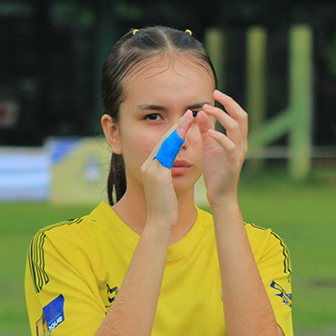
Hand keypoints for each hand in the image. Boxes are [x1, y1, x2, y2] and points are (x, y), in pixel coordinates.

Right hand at [139, 110, 194, 226]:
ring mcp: (151, 169)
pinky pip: (167, 154)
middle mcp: (147, 165)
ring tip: (188, 118)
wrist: (160, 222)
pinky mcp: (157, 175)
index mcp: (149, 166)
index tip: (184, 121)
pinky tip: (184, 134)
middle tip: (187, 113)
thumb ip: (168, 172)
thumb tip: (174, 164)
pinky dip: (176, 142)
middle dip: (175, 126)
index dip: (173, 131)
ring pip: (164, 143)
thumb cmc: (166, 206)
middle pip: (162, 140)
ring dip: (177, 129)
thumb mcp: (166, 185)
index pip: (162, 144)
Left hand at [197, 90, 248, 205]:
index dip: (228, 102)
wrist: (220, 195)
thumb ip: (206, 131)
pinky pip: (229, 146)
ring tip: (206, 110)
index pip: (237, 115)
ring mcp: (238, 153)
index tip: (215, 93)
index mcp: (237, 139)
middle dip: (229, 103)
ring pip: (237, 128)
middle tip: (215, 94)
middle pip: (242, 116)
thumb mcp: (208, 148)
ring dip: (222, 116)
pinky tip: (209, 132)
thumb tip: (201, 113)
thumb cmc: (215, 172)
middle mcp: (241, 143)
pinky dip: (220, 136)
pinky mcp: (232, 162)